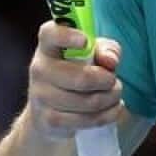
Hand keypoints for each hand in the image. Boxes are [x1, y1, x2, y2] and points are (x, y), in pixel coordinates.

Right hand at [26, 21, 124, 142]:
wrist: (48, 111)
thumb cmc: (75, 72)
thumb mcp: (93, 54)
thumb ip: (106, 50)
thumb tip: (110, 60)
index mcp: (48, 46)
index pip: (50, 34)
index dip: (66, 36)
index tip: (84, 41)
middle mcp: (40, 69)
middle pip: (81, 77)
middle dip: (106, 80)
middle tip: (113, 80)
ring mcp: (42, 96)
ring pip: (88, 101)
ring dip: (110, 98)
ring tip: (114, 95)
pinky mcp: (49, 120)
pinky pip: (86, 120)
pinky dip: (106, 115)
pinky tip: (111, 109)